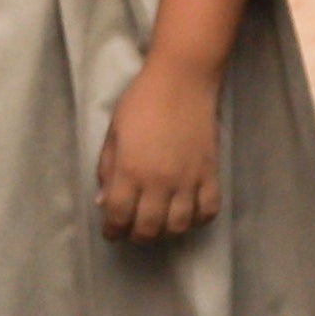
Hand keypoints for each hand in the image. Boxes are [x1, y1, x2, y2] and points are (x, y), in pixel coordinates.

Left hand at [96, 63, 224, 242]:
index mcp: (129, 170)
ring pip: (177, 226)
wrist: (182, 80)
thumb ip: (107, 169)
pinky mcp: (210, 174)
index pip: (117, 216)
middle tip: (133, 228)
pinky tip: (188, 211)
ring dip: (165, 230)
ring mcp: (187, 180)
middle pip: (147, 229)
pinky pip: (207, 211)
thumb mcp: (114, 133)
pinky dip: (197, 219)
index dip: (112, 230)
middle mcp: (158, 182)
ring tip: (160, 221)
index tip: (111, 231)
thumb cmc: (141, 102)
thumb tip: (104, 202)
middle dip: (136, 235)